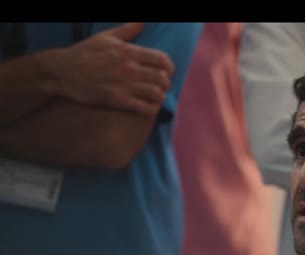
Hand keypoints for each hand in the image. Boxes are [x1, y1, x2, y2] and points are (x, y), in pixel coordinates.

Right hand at [50, 23, 174, 115]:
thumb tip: (143, 22)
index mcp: (128, 52)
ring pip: (156, 93)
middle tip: (160, 85)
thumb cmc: (84, 54)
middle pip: (163, 78)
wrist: (62, 72)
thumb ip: (127, 30)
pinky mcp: (118, 101)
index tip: (166, 72)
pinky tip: (149, 106)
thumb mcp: (104, 37)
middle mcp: (129, 68)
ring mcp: (124, 85)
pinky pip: (145, 108)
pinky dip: (152, 108)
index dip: (169, 68)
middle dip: (165, 83)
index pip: (163, 60)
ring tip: (155, 96)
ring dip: (159, 96)